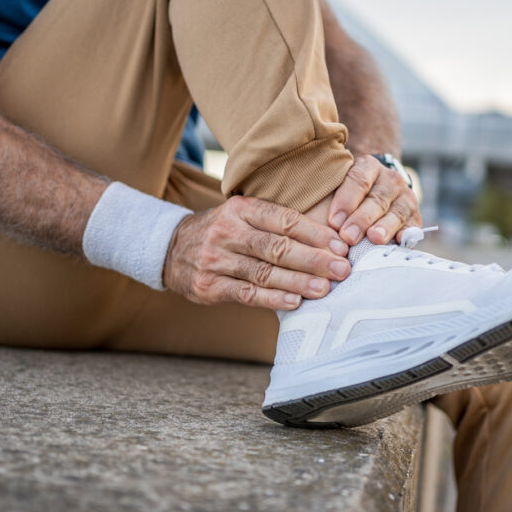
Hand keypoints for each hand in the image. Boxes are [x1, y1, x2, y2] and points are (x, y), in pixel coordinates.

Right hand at [162, 196, 350, 309]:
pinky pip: (245, 293)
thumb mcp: (242, 216)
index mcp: (241, 209)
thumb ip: (275, 224)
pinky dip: (271, 298)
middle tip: (341, 269)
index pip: (284, 219)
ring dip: (297, 281)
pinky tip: (294, 302)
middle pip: (277, 246)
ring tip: (324, 289)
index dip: (315, 233)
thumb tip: (327, 242)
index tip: (341, 246)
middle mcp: (227, 231)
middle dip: (313, 259)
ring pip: (263, 271)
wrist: (170, 250)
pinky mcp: (208, 285)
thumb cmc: (222, 234)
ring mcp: (215, 259)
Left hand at [328, 154, 421, 244]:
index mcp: (368, 167)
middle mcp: (390, 180)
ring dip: (385, 227)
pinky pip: (412, 226)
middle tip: (348, 237)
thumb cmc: (348, 195)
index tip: (334, 222)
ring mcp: (405, 197)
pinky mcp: (415, 216)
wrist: (378, 192)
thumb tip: (318, 222)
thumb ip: (329, 198)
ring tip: (374, 239)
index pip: (358, 180)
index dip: (346, 201)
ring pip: (396, 212)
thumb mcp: (338, 187)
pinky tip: (399, 242)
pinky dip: (406, 234)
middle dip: (362, 219)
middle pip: (376, 199)